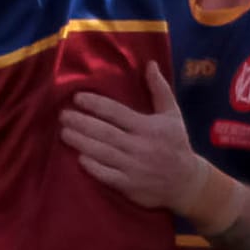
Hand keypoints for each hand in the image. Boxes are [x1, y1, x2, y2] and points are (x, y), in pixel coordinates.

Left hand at [59, 63, 204, 213]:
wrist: (186, 182)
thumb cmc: (176, 143)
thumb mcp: (173, 114)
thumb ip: (160, 89)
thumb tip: (150, 64)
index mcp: (148, 127)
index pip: (116, 113)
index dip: (95, 104)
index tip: (77, 98)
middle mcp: (139, 146)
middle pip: (104, 132)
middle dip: (81, 123)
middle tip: (63, 115)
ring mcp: (133, 167)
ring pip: (101, 152)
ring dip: (80, 142)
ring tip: (64, 132)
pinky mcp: (129, 185)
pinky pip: (106, 175)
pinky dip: (91, 166)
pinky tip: (78, 157)